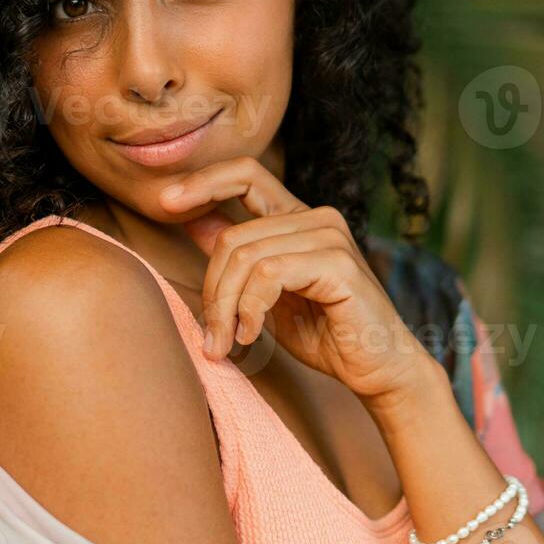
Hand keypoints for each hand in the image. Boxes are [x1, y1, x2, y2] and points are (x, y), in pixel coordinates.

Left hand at [159, 156, 433, 401]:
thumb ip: (238, 256)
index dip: (202, 181)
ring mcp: (330, 237)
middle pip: (233, 235)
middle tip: (210, 335)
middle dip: (211, 290)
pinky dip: (250, 309)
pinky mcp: (338, 264)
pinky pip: (269, 275)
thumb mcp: (267, 294)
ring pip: (246, 257)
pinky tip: (251, 335)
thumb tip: (191, 219)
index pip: (246, 173)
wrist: (379, 370)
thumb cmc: (326, 334)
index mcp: (299, 218)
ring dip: (226, 307)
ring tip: (227, 342)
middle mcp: (317, 218)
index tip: (164, 202)